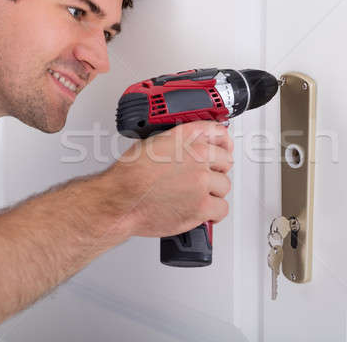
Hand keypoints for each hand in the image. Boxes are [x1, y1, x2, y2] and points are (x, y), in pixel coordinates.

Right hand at [105, 121, 233, 237]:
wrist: (121, 200)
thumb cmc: (130, 175)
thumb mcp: (154, 142)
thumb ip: (179, 139)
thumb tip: (192, 139)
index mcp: (187, 139)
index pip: (220, 134)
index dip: (222, 143)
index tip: (222, 148)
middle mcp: (198, 159)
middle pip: (225, 162)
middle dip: (216, 169)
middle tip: (205, 177)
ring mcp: (202, 183)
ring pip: (224, 186)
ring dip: (215, 191)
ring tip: (200, 195)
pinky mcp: (202, 207)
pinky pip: (222, 208)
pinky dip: (214, 212)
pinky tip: (206, 211)